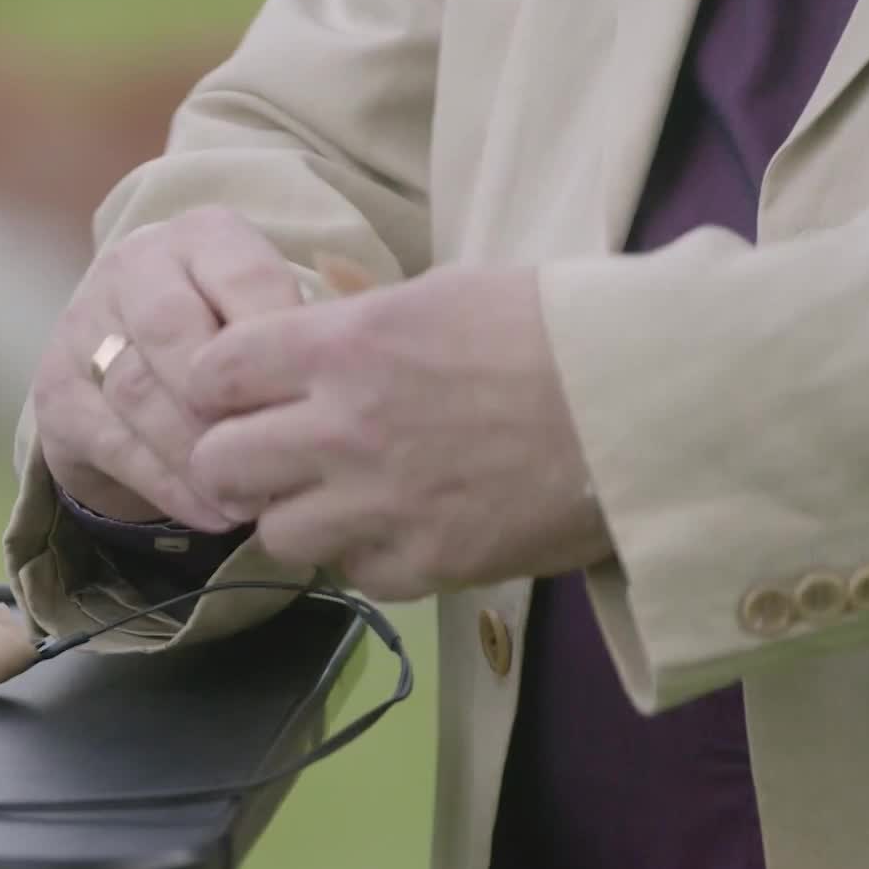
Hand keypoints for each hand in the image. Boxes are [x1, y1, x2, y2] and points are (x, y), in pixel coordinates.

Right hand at [32, 207, 304, 530]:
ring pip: (137, 391)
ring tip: (250, 501)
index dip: (280, 344)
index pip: (246, 278)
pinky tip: (211, 512)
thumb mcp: (268, 319)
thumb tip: (350, 384)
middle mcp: (133, 267)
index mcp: (200, 236)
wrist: (125, 368)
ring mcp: (83, 327)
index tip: (314, 403)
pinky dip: (166, 484)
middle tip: (273, 458)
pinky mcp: (56, 394)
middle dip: (225, 403)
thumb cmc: (225, 340)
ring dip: (198, 454)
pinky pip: (112, 442)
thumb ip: (303, 337)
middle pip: (174, 329)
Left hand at [185, 264, 611, 598]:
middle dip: (237, 460)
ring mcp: (381, 504)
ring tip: (341, 496)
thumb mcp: (439, 293)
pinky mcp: (426, 565)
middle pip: (219, 465)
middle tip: (273, 456)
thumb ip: (354, 321)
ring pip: (276, 533)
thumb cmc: (557, 328)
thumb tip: (302, 326)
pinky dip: (365, 556)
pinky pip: (352, 575)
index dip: (219, 385)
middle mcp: (343, 427)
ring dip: (298, 516)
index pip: (213, 373)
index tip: (241, 392)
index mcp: (343, 344)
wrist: (655, 404)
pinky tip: (404, 525)